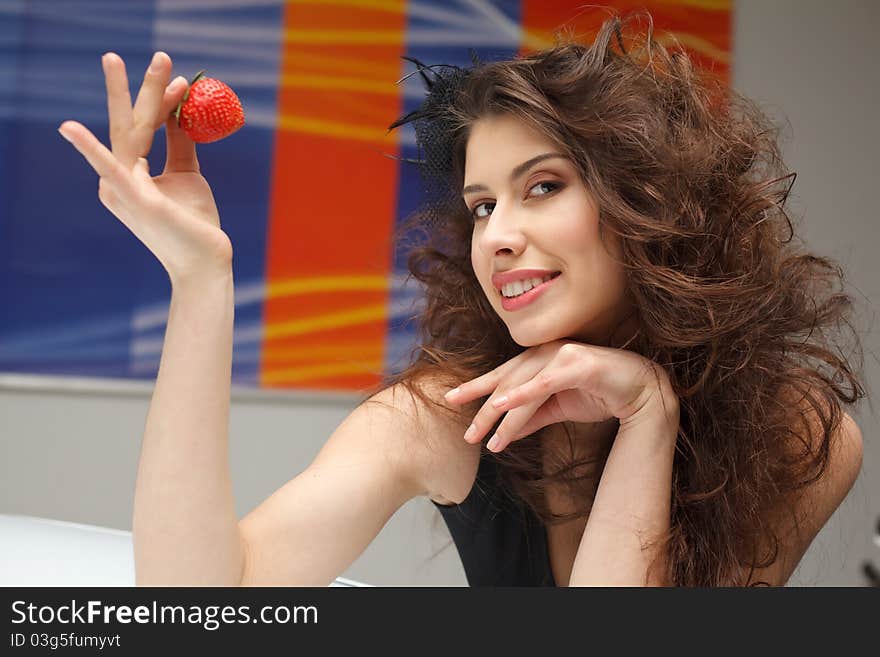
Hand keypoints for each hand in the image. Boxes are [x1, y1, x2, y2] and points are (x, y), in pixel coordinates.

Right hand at [58, 51, 232, 284]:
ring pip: (130, 135)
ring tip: (113, 60)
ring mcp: (124, 190)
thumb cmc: (194, 222)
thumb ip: (180, 142)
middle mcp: (119, 179)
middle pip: (130, 125)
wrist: (206, 261)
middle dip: (137, 87)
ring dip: (128, 96)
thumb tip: (181, 109)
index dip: (160, 100)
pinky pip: (114, 169)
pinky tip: (70, 129)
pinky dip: (91, 149)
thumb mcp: (188, 174)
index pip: (143, 128)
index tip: (181, 78)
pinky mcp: (135, 201)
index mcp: (130, 173)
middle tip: (137, 54)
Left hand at [443, 340, 678, 452]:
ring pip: (522, 386)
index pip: (501, 376)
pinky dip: (524, 394)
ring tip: (485, 436)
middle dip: (483, 409)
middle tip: (467, 435)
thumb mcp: (558, 409)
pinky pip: (545, 382)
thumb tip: (502, 433)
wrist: (643, 390)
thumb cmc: (601, 393)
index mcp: (539, 361)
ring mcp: (562, 355)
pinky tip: (505, 406)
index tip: (451, 400)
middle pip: (506, 382)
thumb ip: (531, 417)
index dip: (476, 388)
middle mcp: (546, 354)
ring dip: (502, 413)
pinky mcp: (579, 364)